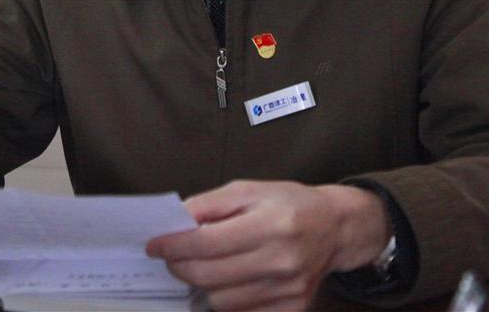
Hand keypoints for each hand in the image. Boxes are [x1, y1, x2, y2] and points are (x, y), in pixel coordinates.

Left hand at [146, 180, 390, 311]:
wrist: (334, 227)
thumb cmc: (288, 203)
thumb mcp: (249, 189)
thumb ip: (210, 204)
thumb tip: (175, 221)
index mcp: (271, 224)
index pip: (207, 243)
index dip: (174, 245)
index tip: (154, 244)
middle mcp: (281, 261)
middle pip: (209, 276)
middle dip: (180, 266)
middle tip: (172, 255)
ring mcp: (288, 291)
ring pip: (220, 301)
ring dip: (203, 284)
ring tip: (204, 265)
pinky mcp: (292, 310)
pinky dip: (227, 298)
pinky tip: (229, 279)